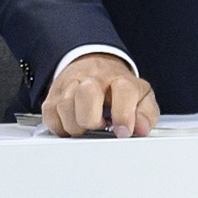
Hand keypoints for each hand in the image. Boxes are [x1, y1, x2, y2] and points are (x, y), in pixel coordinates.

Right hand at [43, 50, 157, 138]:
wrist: (92, 64)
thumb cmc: (117, 87)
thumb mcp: (140, 97)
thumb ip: (146, 114)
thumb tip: (142, 129)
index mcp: (119, 79)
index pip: (123, 91)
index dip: (124, 115)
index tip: (123, 132)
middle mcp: (92, 79)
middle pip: (87, 94)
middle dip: (92, 120)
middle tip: (100, 126)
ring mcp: (69, 85)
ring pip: (65, 106)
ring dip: (76, 125)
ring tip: (87, 126)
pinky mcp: (52, 96)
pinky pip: (51, 116)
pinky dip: (62, 127)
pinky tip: (74, 124)